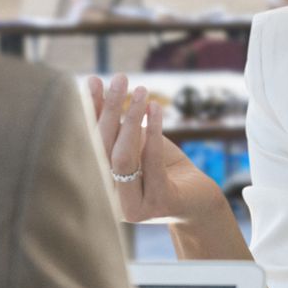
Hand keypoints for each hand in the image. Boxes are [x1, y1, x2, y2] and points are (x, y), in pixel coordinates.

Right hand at [87, 74, 222, 224]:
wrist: (198, 199)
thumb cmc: (162, 168)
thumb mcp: (134, 144)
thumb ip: (114, 125)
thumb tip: (92, 84)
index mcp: (97, 185)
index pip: (89, 142)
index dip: (89, 110)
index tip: (92, 80)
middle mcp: (108, 201)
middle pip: (101, 149)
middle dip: (109, 110)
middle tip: (120, 79)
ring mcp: (132, 207)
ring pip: (123, 157)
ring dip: (130, 118)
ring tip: (140, 90)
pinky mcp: (158, 204)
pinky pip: (151, 161)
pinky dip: (153, 131)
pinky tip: (155, 108)